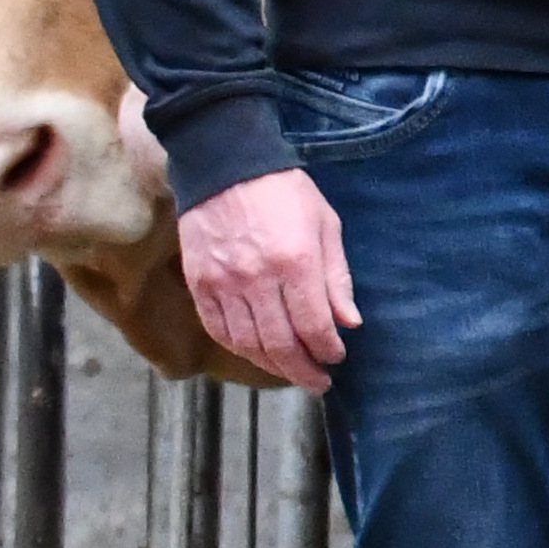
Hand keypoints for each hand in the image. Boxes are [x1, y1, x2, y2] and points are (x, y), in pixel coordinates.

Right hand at [179, 168, 358, 390]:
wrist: (225, 165)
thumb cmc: (285, 193)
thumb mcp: (326, 226)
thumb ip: (338, 278)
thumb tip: (349, 323)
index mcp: (296, 262)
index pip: (313, 326)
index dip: (327, 350)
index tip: (336, 357)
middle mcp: (257, 278)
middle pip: (279, 344)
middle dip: (302, 370)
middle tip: (317, 382)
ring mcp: (223, 282)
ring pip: (247, 343)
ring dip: (271, 365)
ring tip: (290, 371)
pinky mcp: (199, 282)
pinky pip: (217, 328)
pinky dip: (238, 348)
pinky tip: (255, 352)